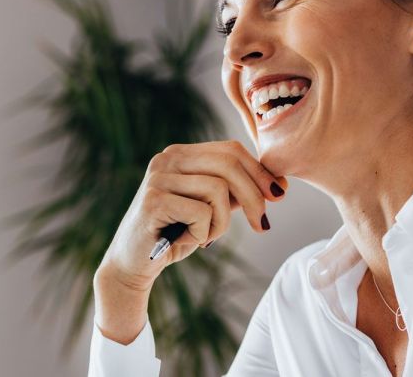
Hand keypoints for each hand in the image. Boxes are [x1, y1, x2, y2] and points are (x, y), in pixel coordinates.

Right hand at [93, 141, 285, 342]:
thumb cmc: (174, 234)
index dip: (259, 172)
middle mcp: (166, 158)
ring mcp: (158, 178)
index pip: (230, 150)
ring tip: (206, 236)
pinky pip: (202, 212)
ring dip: (222, 222)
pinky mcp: (154, 200)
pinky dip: (203, 232)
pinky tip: (188, 240)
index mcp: (180, 154)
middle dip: (255, 195)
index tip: (279, 195)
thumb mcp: (210, 209)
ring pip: (218, 190)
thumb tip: (277, 185)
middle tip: (262, 225)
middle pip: (229, 164)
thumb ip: (234, 192)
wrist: (134, 263)